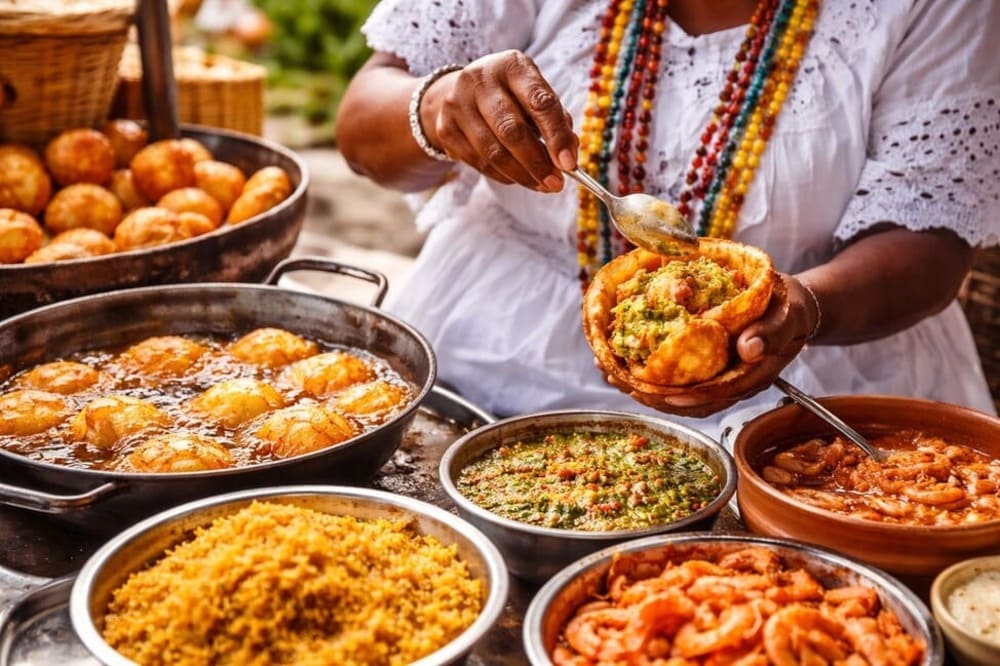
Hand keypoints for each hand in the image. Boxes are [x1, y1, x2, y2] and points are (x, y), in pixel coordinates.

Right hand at [418, 50, 577, 191]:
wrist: (459, 92)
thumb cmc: (508, 95)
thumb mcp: (533, 94)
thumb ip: (554, 120)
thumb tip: (568, 156)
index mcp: (512, 65)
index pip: (539, 102)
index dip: (556, 136)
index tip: (569, 164)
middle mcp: (480, 80)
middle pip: (512, 130)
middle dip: (538, 163)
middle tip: (556, 184)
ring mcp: (458, 104)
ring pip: (493, 152)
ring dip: (522, 175)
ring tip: (541, 185)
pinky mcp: (446, 128)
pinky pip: (479, 162)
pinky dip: (503, 176)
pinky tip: (518, 179)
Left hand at [640, 274, 820, 416]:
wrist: (791, 304)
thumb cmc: (788, 309)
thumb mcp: (786, 316)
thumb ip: (770, 333)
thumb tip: (749, 349)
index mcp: (751, 376)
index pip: (716, 396)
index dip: (689, 399)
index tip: (663, 395)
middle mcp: (731, 382)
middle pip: (690, 401)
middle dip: (654, 396)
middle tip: (622, 383)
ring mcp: (717, 375)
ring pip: (679, 392)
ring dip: (646, 386)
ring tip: (614, 374)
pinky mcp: (706, 365)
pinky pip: (677, 376)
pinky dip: (651, 372)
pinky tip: (627, 361)